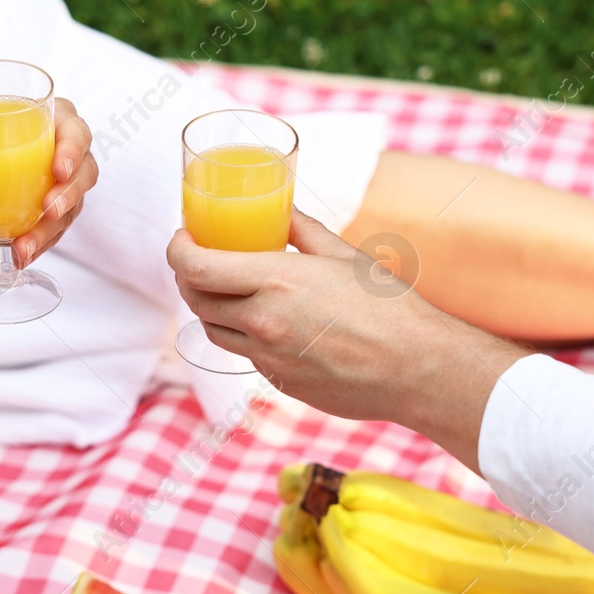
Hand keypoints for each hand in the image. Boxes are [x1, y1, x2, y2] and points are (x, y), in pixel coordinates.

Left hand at [0, 97, 98, 266]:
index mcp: (58, 122)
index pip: (77, 133)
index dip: (73, 151)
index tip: (58, 169)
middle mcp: (70, 154)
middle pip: (84, 174)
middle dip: (69, 196)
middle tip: (48, 212)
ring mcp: (67, 185)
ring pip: (71, 209)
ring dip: (49, 232)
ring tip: (24, 248)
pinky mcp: (58, 209)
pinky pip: (55, 229)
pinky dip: (38, 244)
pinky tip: (20, 257)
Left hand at [167, 211, 529, 466]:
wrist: (417, 370)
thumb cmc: (389, 306)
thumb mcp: (345, 256)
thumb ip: (302, 231)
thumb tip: (279, 211)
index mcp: (276, 281)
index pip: (196, 268)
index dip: (177, 251)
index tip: (181, 238)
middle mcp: (263, 323)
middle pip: (196, 301)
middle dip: (188, 278)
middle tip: (197, 260)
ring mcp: (269, 358)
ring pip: (215, 331)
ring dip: (211, 308)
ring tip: (226, 290)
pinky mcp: (280, 382)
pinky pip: (247, 355)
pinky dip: (247, 335)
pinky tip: (271, 323)